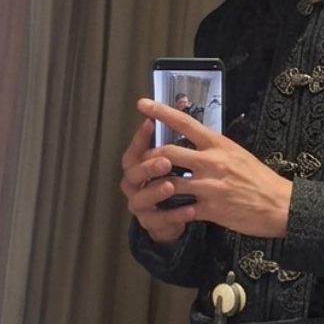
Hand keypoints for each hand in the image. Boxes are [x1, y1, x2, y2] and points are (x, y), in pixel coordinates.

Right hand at [120, 110, 194, 243]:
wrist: (181, 217)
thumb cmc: (181, 181)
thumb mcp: (183, 156)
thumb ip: (178, 134)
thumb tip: (182, 99)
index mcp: (140, 165)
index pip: (135, 149)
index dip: (140, 137)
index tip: (149, 122)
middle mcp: (135, 184)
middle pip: (132, 173)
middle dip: (147, 166)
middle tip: (164, 161)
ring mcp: (141, 205)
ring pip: (141, 198)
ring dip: (156, 190)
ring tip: (172, 185)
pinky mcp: (152, 224)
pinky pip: (161, 220)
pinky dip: (175, 215)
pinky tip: (192, 209)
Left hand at [121, 100, 293, 240]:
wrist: (281, 205)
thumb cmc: (261, 180)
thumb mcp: (239, 154)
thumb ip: (216, 148)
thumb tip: (197, 143)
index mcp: (219, 144)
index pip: (185, 122)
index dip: (161, 112)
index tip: (143, 104)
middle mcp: (212, 161)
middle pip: (167, 152)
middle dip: (149, 158)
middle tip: (142, 162)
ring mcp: (210, 186)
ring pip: (169, 182)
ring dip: (155, 186)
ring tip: (148, 189)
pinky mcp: (211, 209)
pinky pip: (181, 209)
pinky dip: (171, 212)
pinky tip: (166, 212)